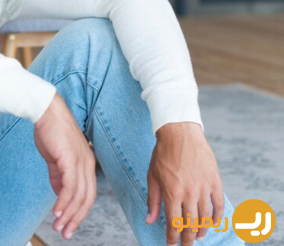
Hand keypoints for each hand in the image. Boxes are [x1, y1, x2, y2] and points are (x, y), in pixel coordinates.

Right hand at [34, 93, 96, 239]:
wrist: (45, 111)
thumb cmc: (50, 130)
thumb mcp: (55, 157)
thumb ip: (57, 175)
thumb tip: (58, 193)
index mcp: (86, 164)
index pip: (87, 194)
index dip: (79, 212)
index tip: (69, 224)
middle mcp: (87, 164)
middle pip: (87, 199)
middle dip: (76, 219)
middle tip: (66, 233)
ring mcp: (81, 162)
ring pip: (79, 196)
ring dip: (68, 214)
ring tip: (59, 226)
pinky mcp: (70, 160)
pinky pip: (69, 187)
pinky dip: (63, 201)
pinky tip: (57, 211)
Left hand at [146, 122, 223, 245]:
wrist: (180, 133)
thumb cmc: (163, 154)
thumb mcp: (152, 176)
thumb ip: (153, 201)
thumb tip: (150, 221)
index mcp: (171, 192)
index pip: (173, 223)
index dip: (172, 237)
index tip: (170, 244)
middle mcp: (189, 192)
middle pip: (190, 224)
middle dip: (187, 239)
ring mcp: (204, 187)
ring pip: (205, 218)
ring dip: (201, 231)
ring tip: (197, 237)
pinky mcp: (215, 181)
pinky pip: (218, 205)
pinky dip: (217, 217)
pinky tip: (212, 223)